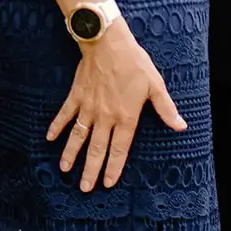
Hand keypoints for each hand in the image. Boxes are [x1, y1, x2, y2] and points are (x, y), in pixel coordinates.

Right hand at [46, 18, 185, 191]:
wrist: (108, 43)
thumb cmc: (134, 62)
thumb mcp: (155, 85)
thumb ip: (166, 109)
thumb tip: (181, 126)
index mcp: (125, 116)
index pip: (119, 148)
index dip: (114, 167)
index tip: (107, 183)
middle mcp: (105, 116)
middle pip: (97, 148)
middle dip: (90, 170)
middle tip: (84, 188)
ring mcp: (88, 107)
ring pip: (78, 136)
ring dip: (71, 154)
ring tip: (64, 170)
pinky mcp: (76, 96)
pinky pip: (65, 115)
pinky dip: (57, 126)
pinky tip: (49, 138)